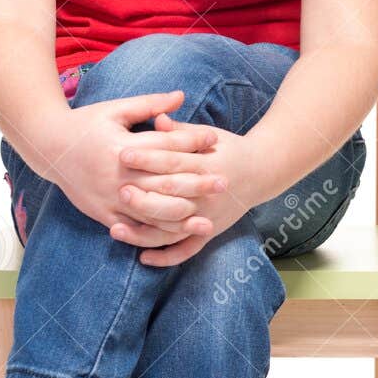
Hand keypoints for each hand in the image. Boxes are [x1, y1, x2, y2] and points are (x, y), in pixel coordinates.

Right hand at [44, 90, 224, 245]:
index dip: (191, 141)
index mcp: (122, 147)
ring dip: (181, 218)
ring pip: (151, 214)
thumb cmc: (85, 124)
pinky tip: (176, 236)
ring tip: (208, 218)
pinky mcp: (103, 215)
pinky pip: (134, 231)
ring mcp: (110, 199)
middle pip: (163, 183)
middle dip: (196, 183)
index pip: (164, 145)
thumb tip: (181, 96)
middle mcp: (117, 176)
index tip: (215, 140)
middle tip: (224, 181)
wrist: (48, 148)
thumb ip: (149, 104)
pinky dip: (156, 235)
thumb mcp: (115, 109)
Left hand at [111, 115, 259, 265]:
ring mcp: (209, 217)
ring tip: (116, 229)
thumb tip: (157, 119)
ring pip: (173, 229)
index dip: (148, 159)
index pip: (173, 163)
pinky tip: (142, 258)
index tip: (123, 154)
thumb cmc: (227, 148)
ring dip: (144, 232)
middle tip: (118, 191)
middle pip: (171, 199)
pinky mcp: (210, 232)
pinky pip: (186, 250)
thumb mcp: (208, 135)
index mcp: (207, 165)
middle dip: (143, 197)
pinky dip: (166, 257)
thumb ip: (180, 132)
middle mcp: (208, 195)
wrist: (261, 172)